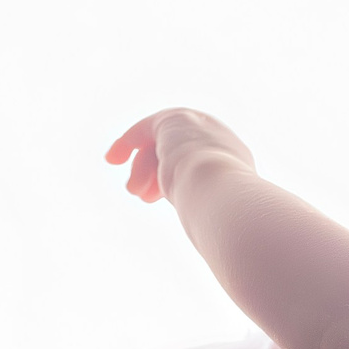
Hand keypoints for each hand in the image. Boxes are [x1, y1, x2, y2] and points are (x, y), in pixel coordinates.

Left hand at [106, 109, 255, 205]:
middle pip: (178, 150)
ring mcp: (200, 127)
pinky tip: (113, 158)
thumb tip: (206, 229)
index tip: (150, 196)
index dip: (170, 177)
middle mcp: (220, 139)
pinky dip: (127, 142)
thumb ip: (206, 212)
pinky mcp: (176, 120)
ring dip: (142, 167)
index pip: (198, 161)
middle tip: (139, 194)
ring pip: (161, 142)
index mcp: (235, 160)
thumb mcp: (213, 215)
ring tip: (133, 190)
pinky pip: (148, 127)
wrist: (221, 193)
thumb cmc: (220, 216)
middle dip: (154, 172)